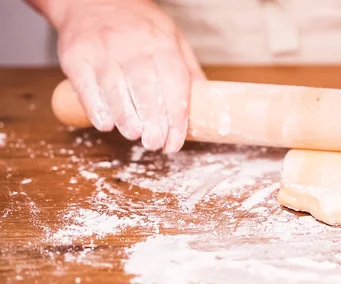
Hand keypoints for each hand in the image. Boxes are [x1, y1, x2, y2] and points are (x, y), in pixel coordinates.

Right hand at [55, 0, 202, 151]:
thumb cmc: (137, 25)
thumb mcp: (171, 36)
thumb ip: (186, 68)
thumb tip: (207, 103)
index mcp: (161, 42)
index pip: (174, 81)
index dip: (176, 114)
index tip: (175, 140)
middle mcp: (133, 45)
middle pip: (146, 86)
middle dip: (153, 119)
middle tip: (155, 143)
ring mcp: (103, 49)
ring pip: (116, 87)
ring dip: (126, 115)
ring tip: (135, 135)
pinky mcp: (77, 55)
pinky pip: (86, 83)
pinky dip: (95, 105)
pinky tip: (105, 123)